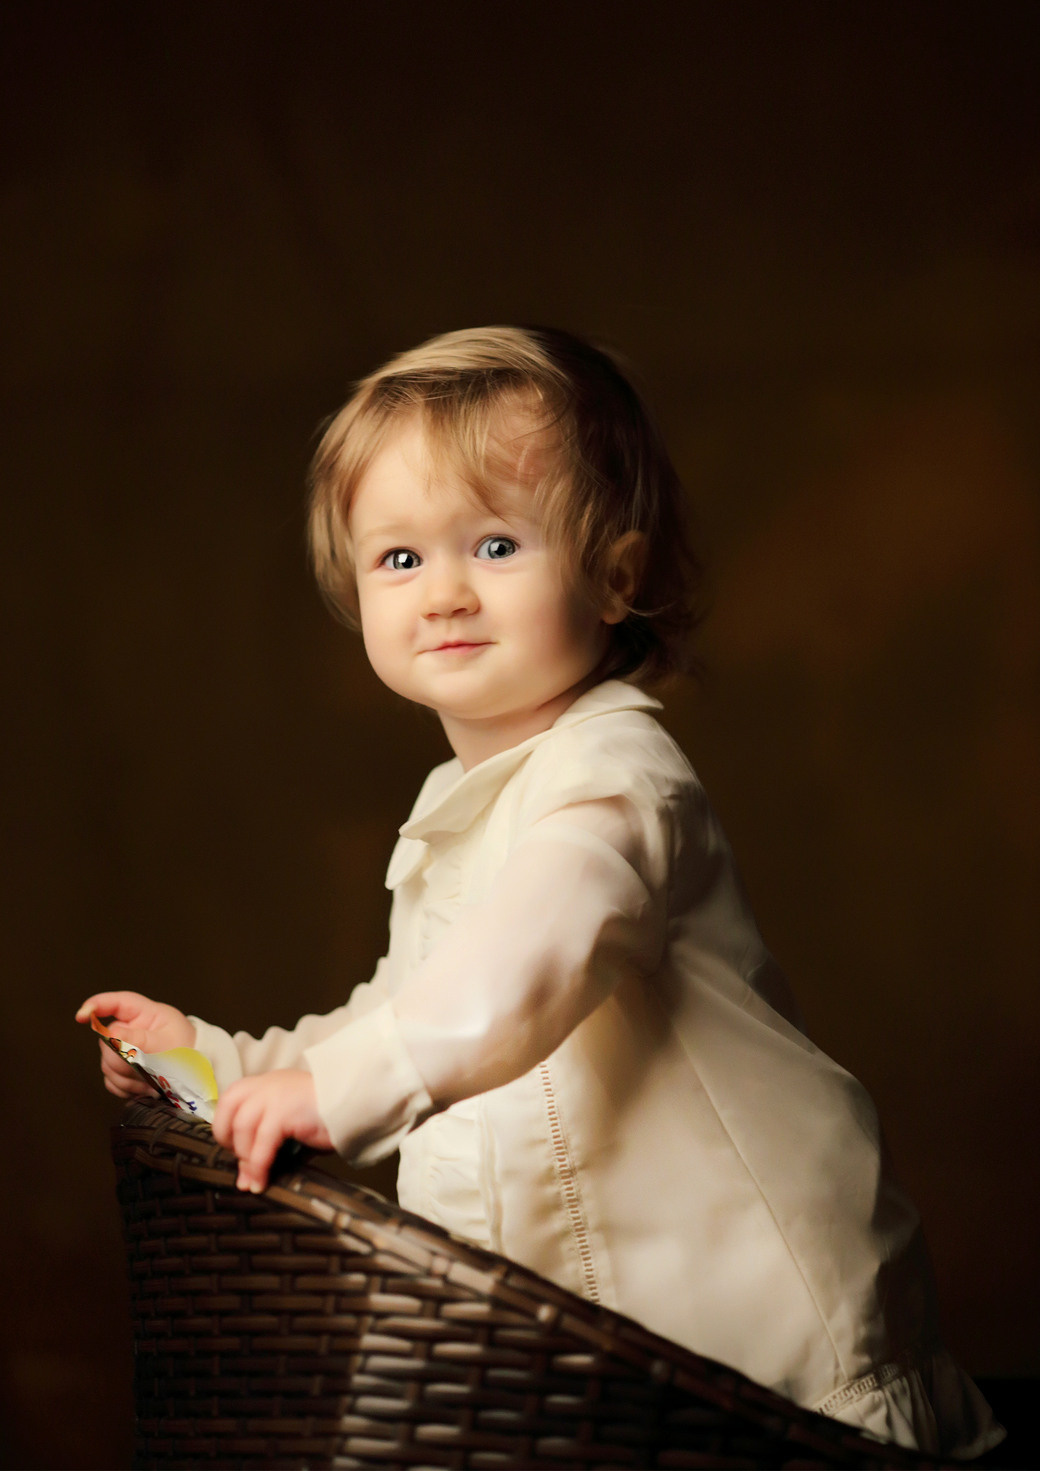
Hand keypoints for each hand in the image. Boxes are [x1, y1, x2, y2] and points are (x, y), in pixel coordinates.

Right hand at [75, 990, 195, 1099]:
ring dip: (126, 1077)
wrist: (196, 1067)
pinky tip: (143, 1088)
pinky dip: (125, 1088)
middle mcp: (129, 1029)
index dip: (96, 1005)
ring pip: (107, 1064)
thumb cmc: (186, 1046)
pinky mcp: (122, 1069)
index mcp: (143, 1013)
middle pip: (106, 1042)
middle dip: (121, 1059)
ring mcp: (123, 1049)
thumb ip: (140, 1038)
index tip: (81, 1016)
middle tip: (143, 1068)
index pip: (116, 1003)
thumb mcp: (168, 1041)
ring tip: (150, 1082)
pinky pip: (111, 1080)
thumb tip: (112, 1032)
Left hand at [212, 1069, 331, 1193]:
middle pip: (228, 1108)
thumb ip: (266, 1145)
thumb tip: (245, 1179)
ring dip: (244, 1158)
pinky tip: (262, 1181)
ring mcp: (275, 1094)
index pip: (229, 1099)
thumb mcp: (290, 1127)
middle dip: (226, 1139)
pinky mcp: (285, 1110)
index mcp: (266, 1083)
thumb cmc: (327, 1118)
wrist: (357, 1105)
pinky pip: (262, 1143)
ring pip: (242, 1127)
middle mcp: (267, 1084)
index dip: (225, 1126)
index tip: (234, 1150)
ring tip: (253, 1180)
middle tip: (240, 1162)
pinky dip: (258, 1166)